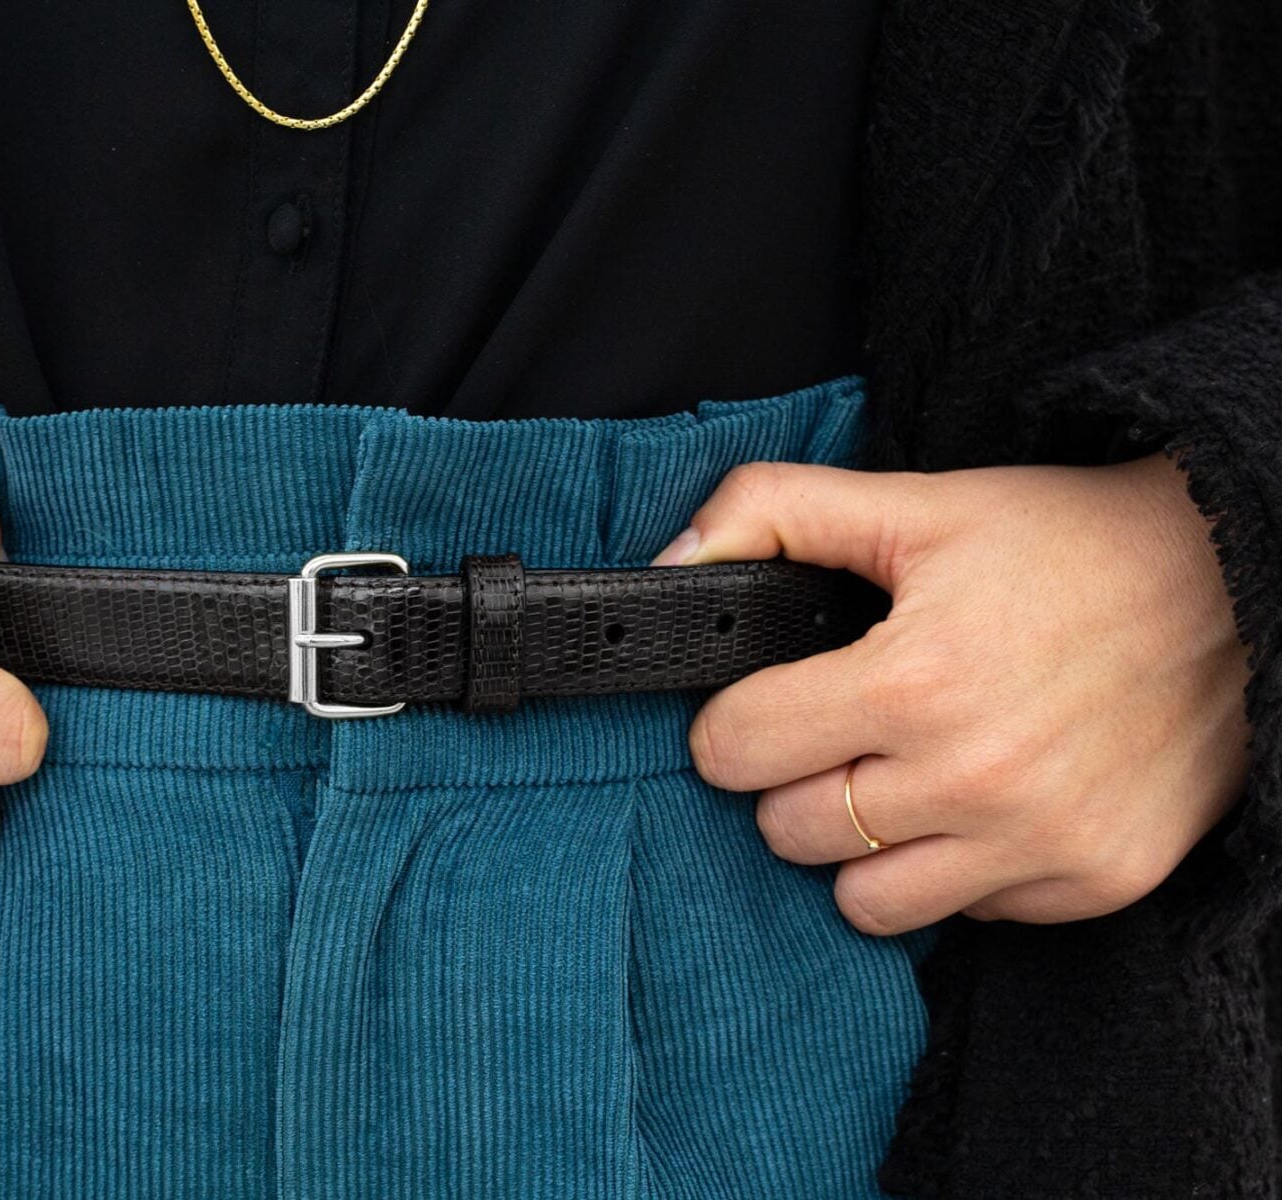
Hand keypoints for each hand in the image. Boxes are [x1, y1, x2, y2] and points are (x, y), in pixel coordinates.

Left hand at [656, 452, 1250, 934]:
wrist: (1241, 585)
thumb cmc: (1070, 544)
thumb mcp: (918, 503)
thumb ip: (774, 513)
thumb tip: (668, 566)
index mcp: (913, 680)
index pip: (736, 749)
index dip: (731, 722)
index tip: (761, 704)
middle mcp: (974, 778)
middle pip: (786, 831)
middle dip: (790, 781)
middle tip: (839, 732)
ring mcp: (1039, 843)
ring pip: (863, 899)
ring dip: (861, 844)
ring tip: (900, 776)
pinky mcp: (1094, 882)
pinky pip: (966, 915)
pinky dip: (955, 869)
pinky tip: (983, 800)